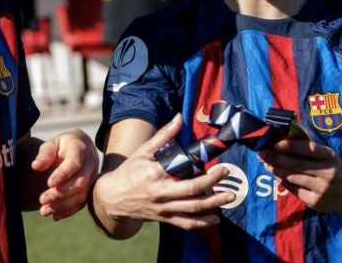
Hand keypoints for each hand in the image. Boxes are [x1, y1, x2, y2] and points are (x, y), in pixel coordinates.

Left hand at [31, 130, 98, 219]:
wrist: (82, 146)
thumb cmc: (63, 146)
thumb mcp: (52, 143)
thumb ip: (44, 154)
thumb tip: (36, 166)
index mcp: (80, 149)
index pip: (75, 163)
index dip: (62, 174)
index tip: (48, 183)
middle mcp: (90, 164)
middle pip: (80, 182)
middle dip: (61, 193)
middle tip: (42, 199)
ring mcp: (93, 178)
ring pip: (82, 195)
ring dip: (63, 205)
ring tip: (44, 211)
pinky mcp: (91, 189)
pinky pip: (82, 203)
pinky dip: (68, 211)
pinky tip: (54, 216)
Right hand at [95, 115, 233, 229]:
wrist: (112, 198)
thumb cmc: (129, 171)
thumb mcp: (143, 151)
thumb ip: (163, 135)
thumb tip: (179, 117)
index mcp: (155, 173)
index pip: (182, 168)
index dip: (200, 165)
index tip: (215, 159)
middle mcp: (161, 192)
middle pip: (192, 189)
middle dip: (212, 182)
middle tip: (226, 173)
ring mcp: (163, 208)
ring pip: (193, 208)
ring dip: (214, 203)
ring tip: (230, 196)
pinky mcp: (164, 219)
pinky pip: (186, 224)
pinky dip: (202, 223)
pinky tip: (215, 219)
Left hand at [256, 139, 341, 212]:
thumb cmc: (331, 167)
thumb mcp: (327, 155)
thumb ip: (308, 149)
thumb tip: (281, 141)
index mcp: (331, 156)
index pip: (308, 149)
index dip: (290, 146)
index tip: (275, 144)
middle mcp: (328, 173)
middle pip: (296, 164)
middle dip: (276, 158)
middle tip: (262, 153)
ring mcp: (322, 189)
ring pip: (292, 177)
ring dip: (276, 170)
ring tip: (267, 164)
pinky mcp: (316, 202)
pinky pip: (294, 190)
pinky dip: (283, 181)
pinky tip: (277, 175)